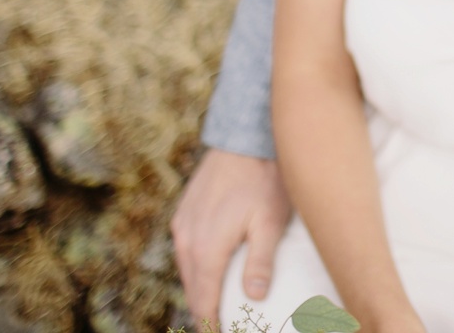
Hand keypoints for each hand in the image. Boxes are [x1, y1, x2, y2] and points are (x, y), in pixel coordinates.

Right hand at [171, 148, 292, 322]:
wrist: (245, 139)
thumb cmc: (265, 179)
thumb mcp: (270, 222)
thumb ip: (261, 261)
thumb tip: (254, 296)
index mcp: (206, 248)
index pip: (203, 300)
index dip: (211, 323)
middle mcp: (186, 239)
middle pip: (192, 288)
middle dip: (205, 309)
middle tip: (224, 323)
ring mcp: (183, 224)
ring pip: (187, 269)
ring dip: (200, 287)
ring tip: (217, 305)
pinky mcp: (184, 212)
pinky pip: (186, 248)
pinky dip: (197, 265)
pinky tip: (212, 269)